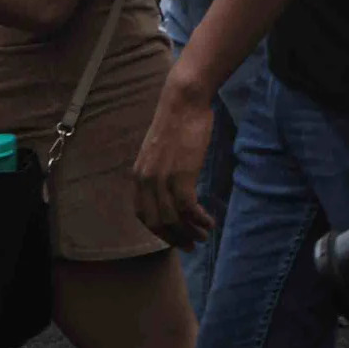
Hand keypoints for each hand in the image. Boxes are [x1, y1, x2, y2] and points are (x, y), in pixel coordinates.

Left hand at [134, 76, 217, 247]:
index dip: (158, 231)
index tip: (174, 237)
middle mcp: (145, 181)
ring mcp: (162, 180)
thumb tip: (170, 186)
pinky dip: (199, 220)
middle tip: (191, 245)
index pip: (143, 215)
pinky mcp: (181, 176)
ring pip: (173, 219)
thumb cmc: (177, 121)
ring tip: (203, 236)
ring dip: (190, 232)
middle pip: (156, 222)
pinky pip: (188, 208)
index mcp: (138, 176)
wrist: (184, 102)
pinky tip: (210, 222)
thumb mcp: (159, 150)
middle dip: (174, 238)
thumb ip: (159, 170)